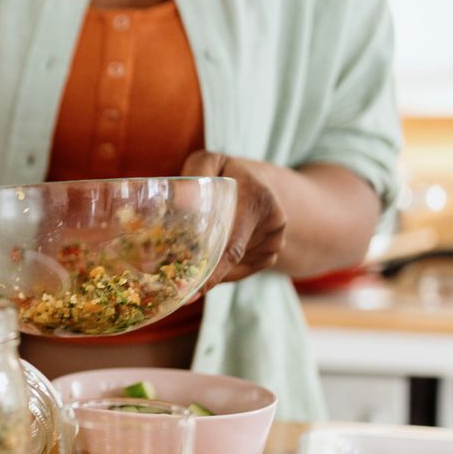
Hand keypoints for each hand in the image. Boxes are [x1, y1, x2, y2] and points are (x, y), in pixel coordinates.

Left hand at [181, 151, 287, 284]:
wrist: (260, 182)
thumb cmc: (228, 172)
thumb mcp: (211, 162)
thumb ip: (196, 172)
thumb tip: (180, 200)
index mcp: (258, 201)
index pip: (233, 246)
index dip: (212, 272)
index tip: (192, 291)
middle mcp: (273, 225)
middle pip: (232, 260)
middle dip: (203, 274)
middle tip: (177, 288)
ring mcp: (274, 243)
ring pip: (234, 268)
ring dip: (211, 271)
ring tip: (187, 266)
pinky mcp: (270, 256)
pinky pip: (240, 271)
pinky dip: (222, 271)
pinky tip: (209, 260)